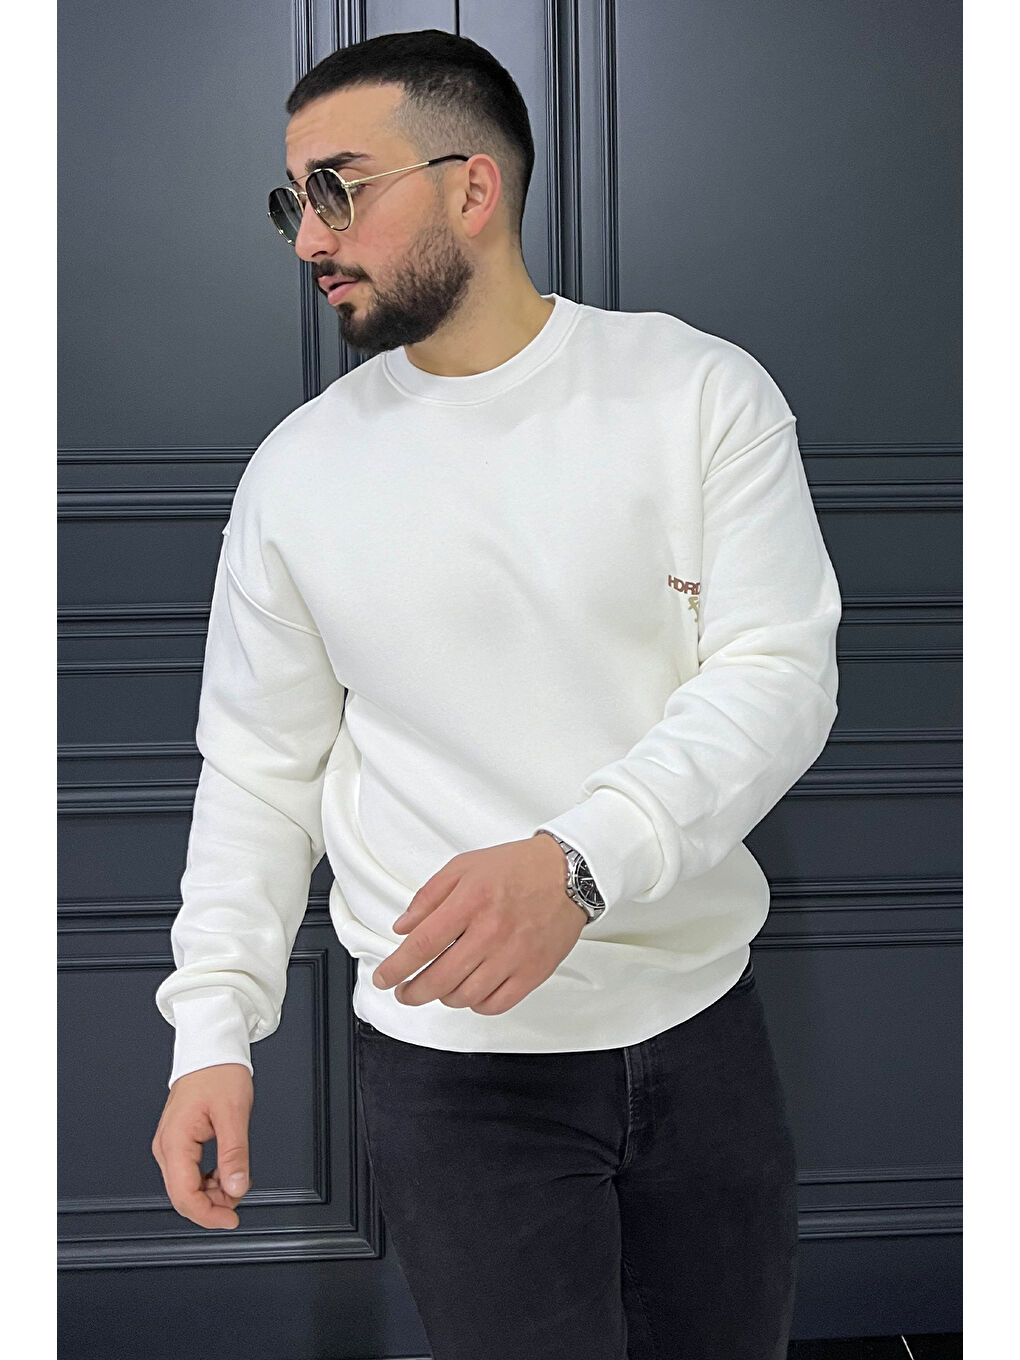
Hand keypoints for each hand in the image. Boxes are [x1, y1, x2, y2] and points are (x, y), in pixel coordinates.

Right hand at [151, 1063, 253, 1229]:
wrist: (211, 1049)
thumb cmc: (219, 1072)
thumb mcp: (234, 1113)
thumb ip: (234, 1155)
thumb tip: (236, 1188)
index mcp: (175, 1141)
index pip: (184, 1195)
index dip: (208, 1215)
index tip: (232, 1220)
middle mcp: (166, 1146)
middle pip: (182, 1195)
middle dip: (212, 1205)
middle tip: (239, 1201)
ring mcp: (170, 1144)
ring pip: (185, 1187)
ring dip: (211, 1193)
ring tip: (235, 1181)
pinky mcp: (178, 1142)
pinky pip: (189, 1173)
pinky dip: (208, 1180)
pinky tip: (225, 1172)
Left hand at [372, 834, 586, 1014]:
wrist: (570, 874)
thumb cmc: (518, 868)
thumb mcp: (464, 866)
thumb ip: (428, 896)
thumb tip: (403, 926)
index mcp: (470, 902)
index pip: (421, 945)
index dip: (395, 968)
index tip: (384, 978)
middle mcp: (490, 931)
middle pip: (438, 978)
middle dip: (412, 992)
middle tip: (405, 991)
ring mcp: (513, 956)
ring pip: (464, 996)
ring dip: (443, 997)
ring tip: (439, 987)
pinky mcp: (532, 972)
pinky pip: (495, 1004)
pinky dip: (475, 1004)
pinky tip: (470, 992)